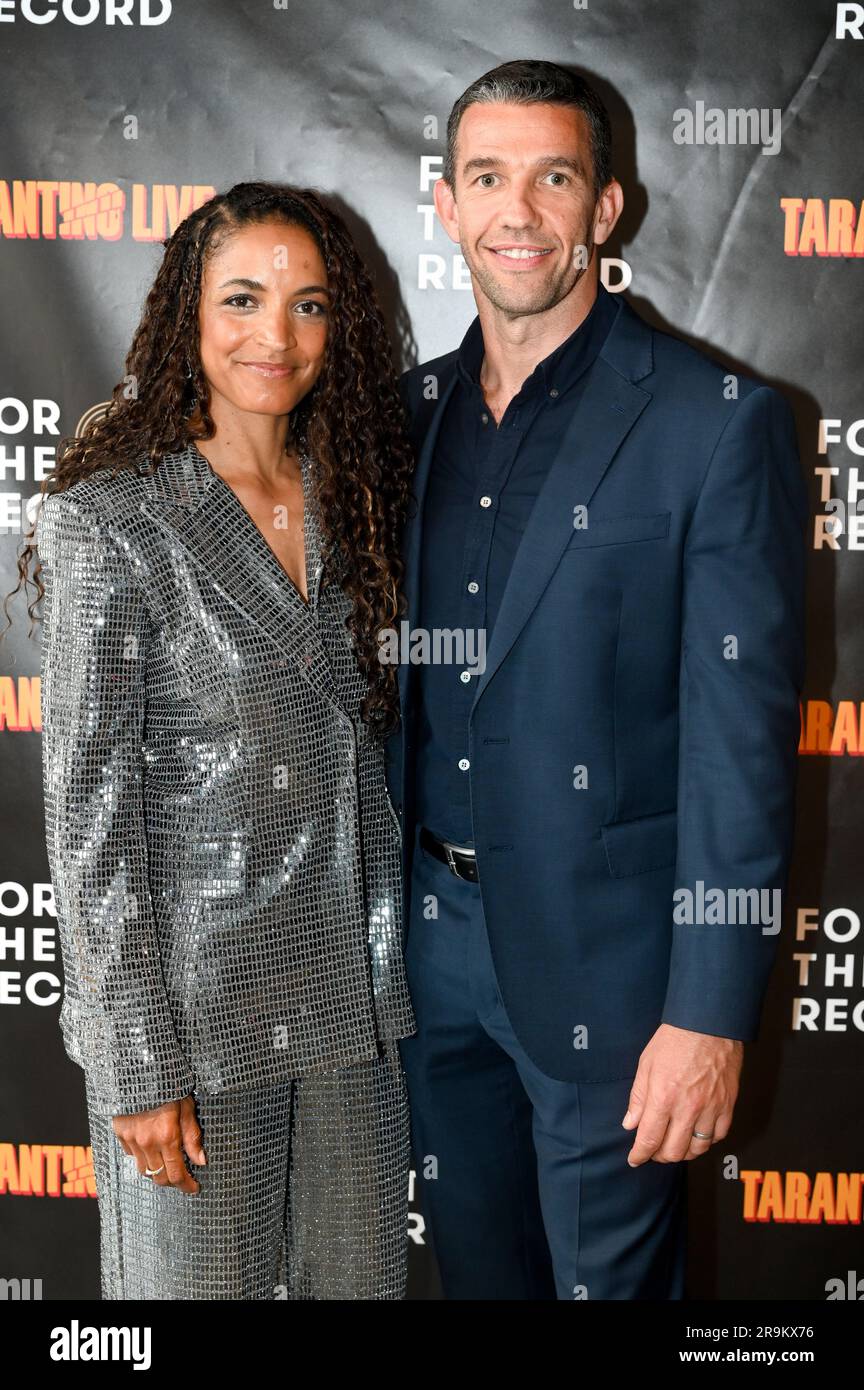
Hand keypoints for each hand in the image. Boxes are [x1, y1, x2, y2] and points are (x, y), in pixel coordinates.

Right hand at [112, 1094, 206, 1192]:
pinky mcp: (121, 1135)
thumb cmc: (168, 1086)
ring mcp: (132, 1140)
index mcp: (167, 1136)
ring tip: (167, 1164)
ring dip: (157, 1172)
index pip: (177, 1174)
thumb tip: (201, 1161)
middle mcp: (148, 1143)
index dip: (186, 1186)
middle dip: (172, 1182)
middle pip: (159, 1178)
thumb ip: (193, 1136)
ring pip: (144, 1171)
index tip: (194, 1188)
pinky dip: (143, 1158)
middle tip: (183, 1177)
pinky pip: (132, 1157)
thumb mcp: (187, 1107)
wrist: (139, 1072)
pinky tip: (151, 1149)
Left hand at [622, 1024, 742, 1164]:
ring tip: (675, 1146)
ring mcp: (711, 1108)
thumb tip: (630, 1123)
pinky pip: (718, 1136)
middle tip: (654, 1151)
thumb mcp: (646, 1064)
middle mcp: (688, 1108)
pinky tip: (697, 1136)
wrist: (708, 1023)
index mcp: (663, 1097)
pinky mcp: (727, 1105)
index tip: (635, 1159)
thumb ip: (638, 1097)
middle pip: (673, 1151)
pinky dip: (706, 1142)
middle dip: (659, 1157)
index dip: (640, 1154)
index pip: (649, 1139)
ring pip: (697, 1149)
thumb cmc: (675, 1040)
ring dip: (683, 1152)